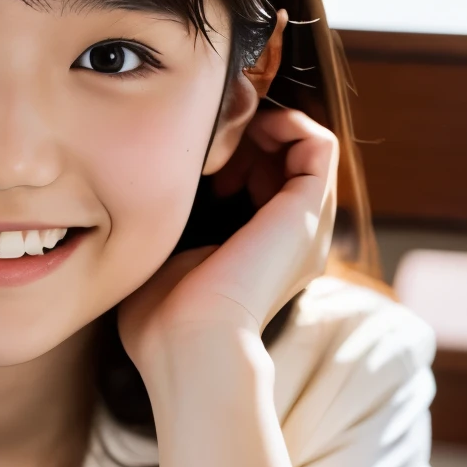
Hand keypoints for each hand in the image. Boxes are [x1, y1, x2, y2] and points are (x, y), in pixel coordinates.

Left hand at [117, 102, 337, 372]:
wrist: (190, 341)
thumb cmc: (163, 321)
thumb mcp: (164, 267)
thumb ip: (171, 238)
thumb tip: (146, 214)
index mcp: (264, 259)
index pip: (270, 191)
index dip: (239, 162)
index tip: (200, 168)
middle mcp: (294, 243)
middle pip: (289, 168)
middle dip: (251, 144)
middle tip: (212, 153)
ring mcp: (306, 227)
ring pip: (306, 152)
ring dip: (266, 131)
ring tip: (228, 143)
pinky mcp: (308, 210)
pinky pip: (320, 145)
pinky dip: (286, 124)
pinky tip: (249, 131)